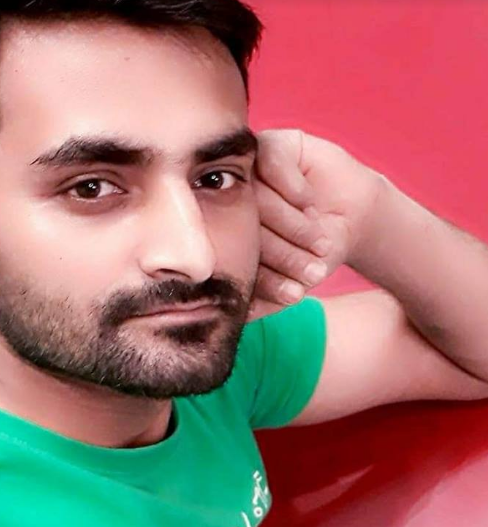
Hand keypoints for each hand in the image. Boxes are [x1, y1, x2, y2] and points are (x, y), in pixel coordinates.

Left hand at [250, 129, 384, 318]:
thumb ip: (267, 296)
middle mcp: (235, 202)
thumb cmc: (319, 249)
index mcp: (232, 233)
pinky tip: (309, 203)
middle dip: (284, 255)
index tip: (295, 295)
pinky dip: (294, 189)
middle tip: (313, 271)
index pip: (236, 256)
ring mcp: (251, 171)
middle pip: (244, 226)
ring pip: (258, 197)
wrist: (355, 215)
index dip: (266, 278)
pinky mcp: (274, 145)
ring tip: (320, 243)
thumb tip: (235, 319)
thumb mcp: (296, 279)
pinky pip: (271, 162)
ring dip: (294, 226)